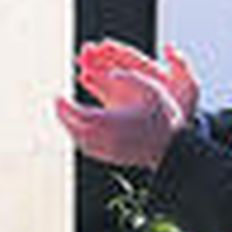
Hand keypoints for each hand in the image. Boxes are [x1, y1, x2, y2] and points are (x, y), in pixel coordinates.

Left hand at [54, 65, 184, 168]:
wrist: (174, 148)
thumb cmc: (163, 117)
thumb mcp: (151, 89)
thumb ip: (129, 77)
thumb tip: (111, 73)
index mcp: (112, 121)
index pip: (78, 114)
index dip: (65, 106)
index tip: (58, 96)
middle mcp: (106, 138)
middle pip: (74, 129)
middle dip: (63, 116)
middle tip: (59, 104)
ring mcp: (108, 151)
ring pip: (80, 141)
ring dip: (70, 127)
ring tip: (66, 115)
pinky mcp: (112, 159)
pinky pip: (89, 150)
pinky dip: (80, 139)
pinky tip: (81, 131)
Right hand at [77, 39, 198, 123]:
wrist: (177, 137)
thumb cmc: (185, 111)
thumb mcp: (189, 87)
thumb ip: (181, 65)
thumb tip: (169, 47)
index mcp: (153, 74)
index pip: (132, 58)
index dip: (117, 51)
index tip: (103, 45)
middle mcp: (138, 82)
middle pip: (116, 65)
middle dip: (101, 57)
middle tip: (85, 52)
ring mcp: (128, 94)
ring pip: (108, 77)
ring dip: (94, 68)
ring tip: (81, 62)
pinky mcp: (119, 108)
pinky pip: (104, 92)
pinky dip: (94, 83)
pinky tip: (85, 77)